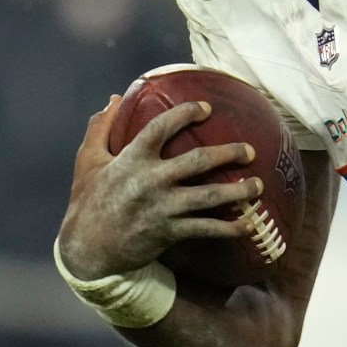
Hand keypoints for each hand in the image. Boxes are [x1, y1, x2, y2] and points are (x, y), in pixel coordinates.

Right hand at [57, 97, 264, 280]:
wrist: (87, 247)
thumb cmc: (88, 201)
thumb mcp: (87, 160)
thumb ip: (101, 128)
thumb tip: (114, 99)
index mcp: (131, 158)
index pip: (161, 127)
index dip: (186, 114)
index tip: (207, 108)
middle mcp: (151, 180)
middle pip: (197, 161)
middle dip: (228, 153)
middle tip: (250, 151)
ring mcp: (162, 207)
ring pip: (208, 196)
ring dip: (238, 191)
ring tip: (258, 185)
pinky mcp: (169, 232)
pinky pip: (206, 229)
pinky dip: (229, 228)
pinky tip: (249, 225)